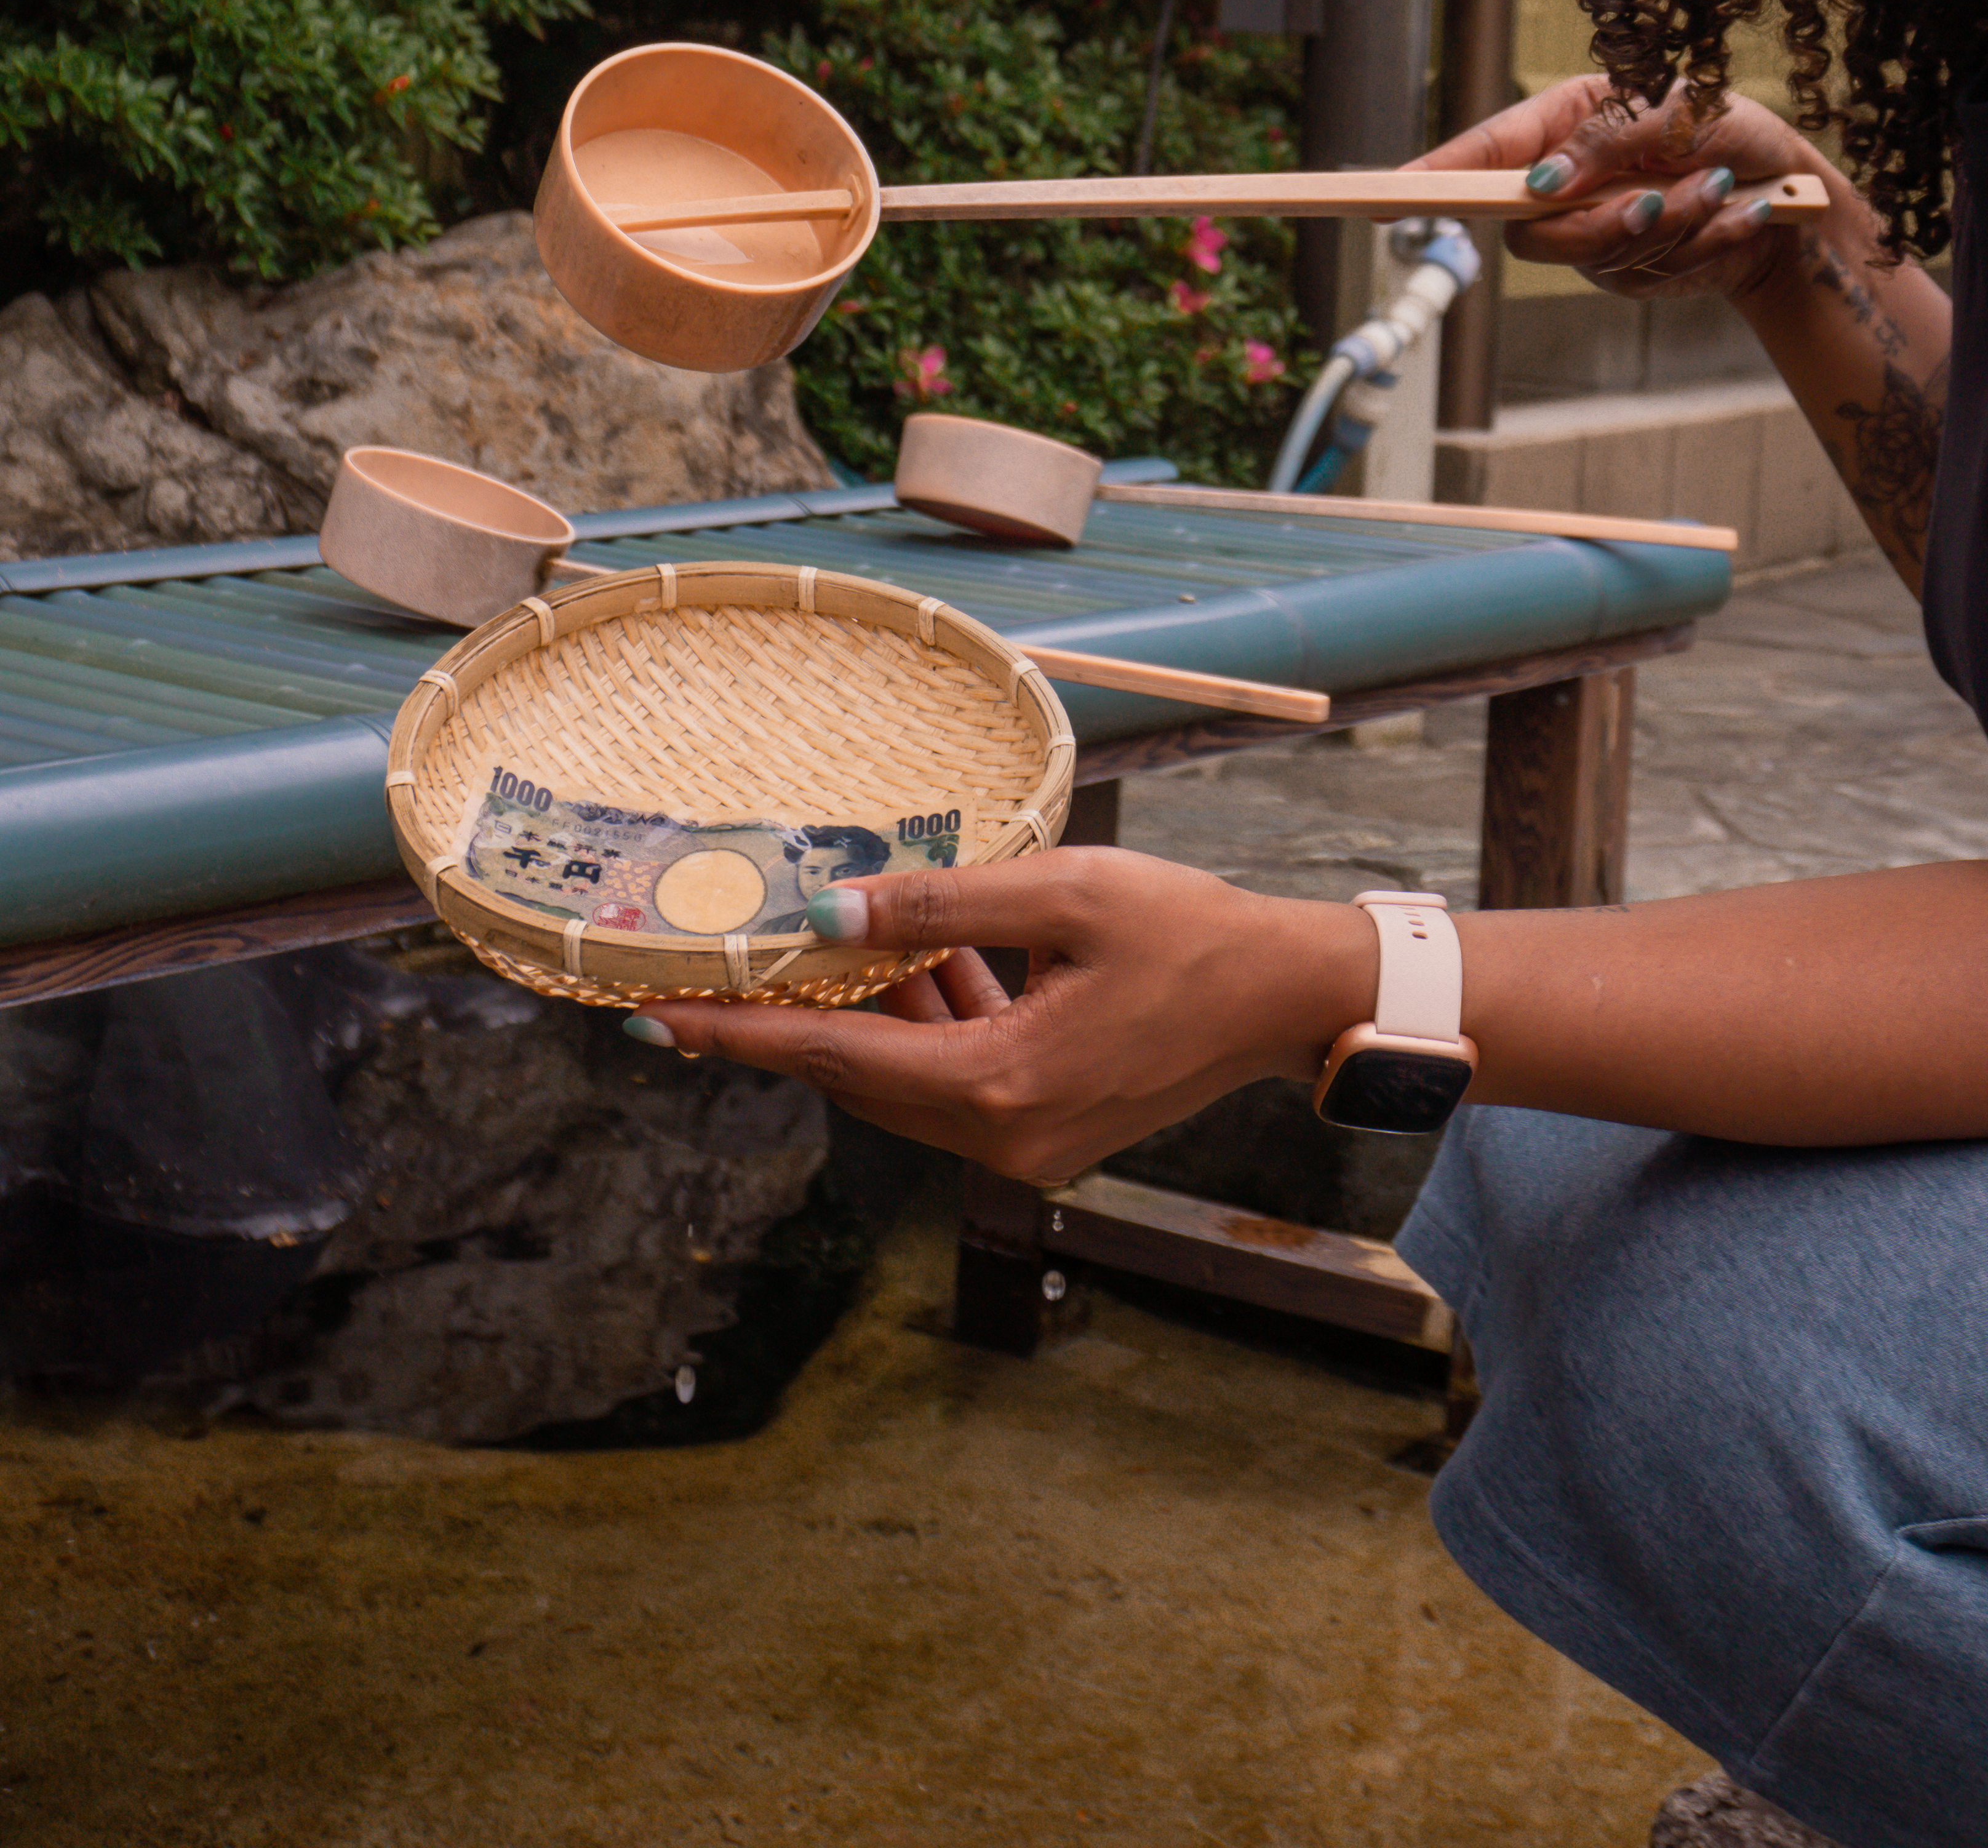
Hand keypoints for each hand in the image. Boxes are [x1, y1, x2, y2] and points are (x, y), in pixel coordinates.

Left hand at [632, 848, 1377, 1183]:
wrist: (1283, 995)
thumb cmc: (1187, 930)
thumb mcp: (1062, 892)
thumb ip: (941, 907)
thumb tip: (827, 916)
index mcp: (1000, 1084)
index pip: (833, 1055)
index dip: (738, 1033)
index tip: (652, 1021)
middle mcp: (1003, 1137)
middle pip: (862, 1076)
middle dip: (794, 1020)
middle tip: (726, 966)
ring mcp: (1027, 1146)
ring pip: (906, 1079)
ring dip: (872, 1015)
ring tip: (840, 941)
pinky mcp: (1047, 1133)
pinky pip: (955, 1081)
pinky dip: (930, 1025)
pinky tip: (932, 963)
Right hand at [1416, 72, 1841, 307]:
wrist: (1787, 189)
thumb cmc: (1726, 128)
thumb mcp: (1675, 108)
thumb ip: (1607, 141)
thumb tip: (1543, 185)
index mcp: (1562, 121)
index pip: (1481, 154)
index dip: (1432, 176)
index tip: (1387, 194)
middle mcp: (1567, 180)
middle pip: (1532, 230)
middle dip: (1602, 224)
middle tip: (1660, 200)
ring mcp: (1595, 230)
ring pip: (1598, 257)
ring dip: (1672, 227)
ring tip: (1719, 188)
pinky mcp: (1631, 270)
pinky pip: (1648, 276)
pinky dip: (1702, 245)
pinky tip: (1737, 215)